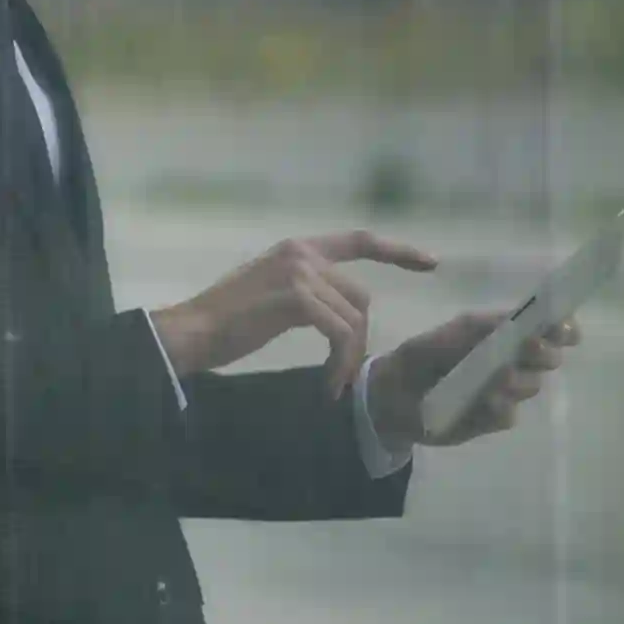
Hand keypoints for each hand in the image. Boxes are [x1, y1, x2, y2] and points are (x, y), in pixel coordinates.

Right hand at [151, 230, 438, 396]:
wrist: (191, 332)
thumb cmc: (224, 321)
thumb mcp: (270, 292)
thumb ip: (305, 288)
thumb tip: (340, 308)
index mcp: (296, 248)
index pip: (358, 239)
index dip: (398, 250)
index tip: (432, 262)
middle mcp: (301, 254)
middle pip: (360, 297)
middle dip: (360, 339)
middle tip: (344, 372)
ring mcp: (299, 273)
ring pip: (353, 319)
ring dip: (349, 358)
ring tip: (332, 382)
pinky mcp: (295, 299)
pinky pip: (339, 335)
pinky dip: (339, 364)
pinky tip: (327, 384)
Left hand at [366, 311, 578, 450]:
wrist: (390, 399)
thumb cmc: (417, 359)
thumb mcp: (440, 339)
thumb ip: (476, 329)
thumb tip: (517, 326)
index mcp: (499, 336)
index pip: (542, 328)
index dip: (560, 328)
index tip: (567, 332)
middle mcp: (509, 363)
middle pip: (546, 358)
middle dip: (542, 354)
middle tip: (530, 351)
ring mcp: (504, 392)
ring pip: (530, 385)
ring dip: (516, 380)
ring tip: (494, 378)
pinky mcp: (493, 418)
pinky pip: (508, 414)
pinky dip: (498, 408)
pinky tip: (482, 403)